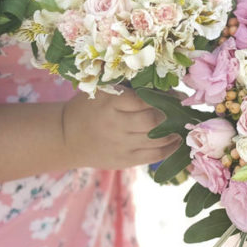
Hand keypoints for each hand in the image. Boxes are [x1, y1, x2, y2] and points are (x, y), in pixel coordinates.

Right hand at [61, 89, 180, 169]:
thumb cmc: (88, 108)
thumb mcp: (101, 91)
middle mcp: (116, 125)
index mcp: (110, 103)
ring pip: (158, 140)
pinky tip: (176, 140)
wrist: (65, 137)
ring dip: (174, 132)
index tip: (176, 96)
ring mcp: (121, 145)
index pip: (145, 100)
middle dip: (170, 115)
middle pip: (153, 121)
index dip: (165, 98)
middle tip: (179, 111)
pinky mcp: (125, 160)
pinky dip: (170, 148)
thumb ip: (127, 88)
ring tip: (181, 126)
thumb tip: (163, 86)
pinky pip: (154, 156)